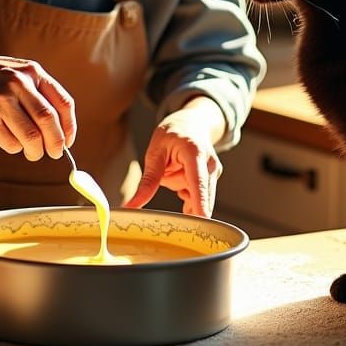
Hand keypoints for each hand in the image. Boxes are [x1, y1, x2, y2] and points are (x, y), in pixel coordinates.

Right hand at [0, 49, 75, 160]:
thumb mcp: (21, 74)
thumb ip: (41, 95)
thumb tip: (62, 132)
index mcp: (33, 72)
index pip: (62, 103)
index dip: (69, 126)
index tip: (68, 141)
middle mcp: (18, 83)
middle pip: (47, 121)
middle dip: (55, 144)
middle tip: (54, 154)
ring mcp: (0, 100)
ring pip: (30, 136)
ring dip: (35, 151)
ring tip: (32, 152)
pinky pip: (9, 143)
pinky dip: (14, 147)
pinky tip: (7, 138)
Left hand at [124, 98, 224, 216]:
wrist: (192, 123)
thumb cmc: (173, 133)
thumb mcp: (154, 153)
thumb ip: (147, 181)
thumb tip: (131, 205)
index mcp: (195, 153)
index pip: (198, 182)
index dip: (200, 203)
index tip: (200, 222)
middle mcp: (209, 165)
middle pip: (202, 198)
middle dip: (188, 211)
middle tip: (170, 210)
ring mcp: (213, 174)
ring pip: (199, 201)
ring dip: (186, 202)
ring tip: (173, 177)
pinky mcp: (211, 181)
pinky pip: (198, 200)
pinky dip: (188, 199)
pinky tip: (180, 183)